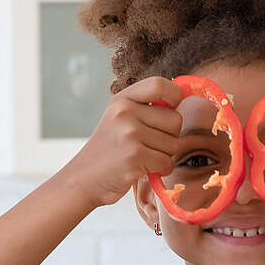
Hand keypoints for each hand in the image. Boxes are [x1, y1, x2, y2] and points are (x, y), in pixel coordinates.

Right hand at [59, 77, 182, 206]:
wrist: (83, 179)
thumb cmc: (107, 152)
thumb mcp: (118, 120)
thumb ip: (144, 108)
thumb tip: (181, 99)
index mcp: (122, 100)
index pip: (158, 84)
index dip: (174, 95)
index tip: (173, 107)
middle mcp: (125, 112)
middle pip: (175, 119)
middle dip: (169, 137)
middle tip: (148, 146)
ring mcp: (129, 133)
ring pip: (173, 144)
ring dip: (163, 156)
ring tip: (141, 158)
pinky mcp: (135, 156)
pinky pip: (166, 162)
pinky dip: (159, 170)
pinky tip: (142, 169)